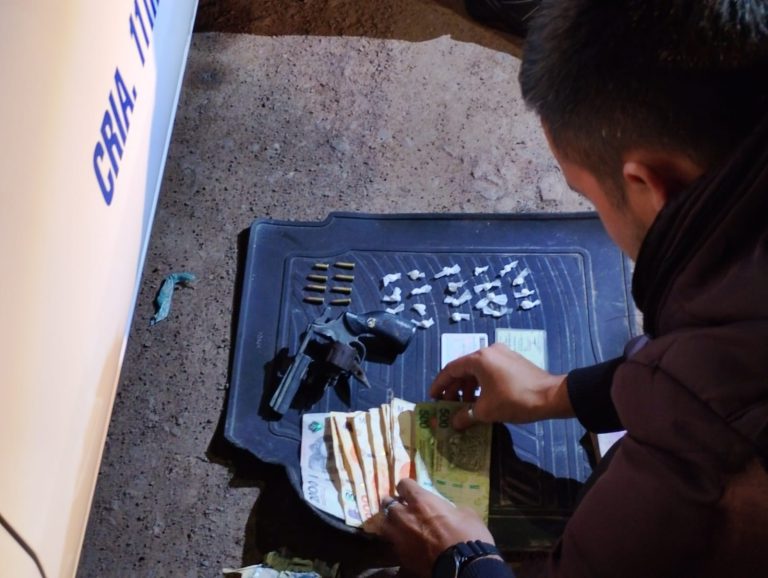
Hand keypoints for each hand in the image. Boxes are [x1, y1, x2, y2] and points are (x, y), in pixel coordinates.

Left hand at [364, 479, 493, 577]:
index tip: (411, 491)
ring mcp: (400, 536)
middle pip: (387, 503)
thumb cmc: (468, 535)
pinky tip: (404, 544)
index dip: (407, 487)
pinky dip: (396, 542)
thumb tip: (449, 511)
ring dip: (389, 522)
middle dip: (393, 503)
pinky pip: (392, 544)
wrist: (463, 566)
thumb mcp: (466, 513)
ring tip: (396, 525)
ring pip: (383, 524)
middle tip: (401, 507)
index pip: (403, 484)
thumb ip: (450, 508)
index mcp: (421, 500)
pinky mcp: (400, 555)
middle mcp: (405, 515)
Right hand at [429, 343, 571, 429]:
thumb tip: (454, 423)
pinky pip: (490, 370)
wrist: (551, 396)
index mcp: (479, 359)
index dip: (439, 384)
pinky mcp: (512, 360)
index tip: (433, 397)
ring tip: (465, 406)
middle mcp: (488, 351)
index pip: (450, 369)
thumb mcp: (486, 411)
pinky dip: (481, 384)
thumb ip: (465, 416)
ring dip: (468, 387)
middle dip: (454, 388)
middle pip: (464, 369)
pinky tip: (482, 399)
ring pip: (477, 370)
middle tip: (447, 404)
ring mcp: (502, 354)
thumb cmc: (515, 400)